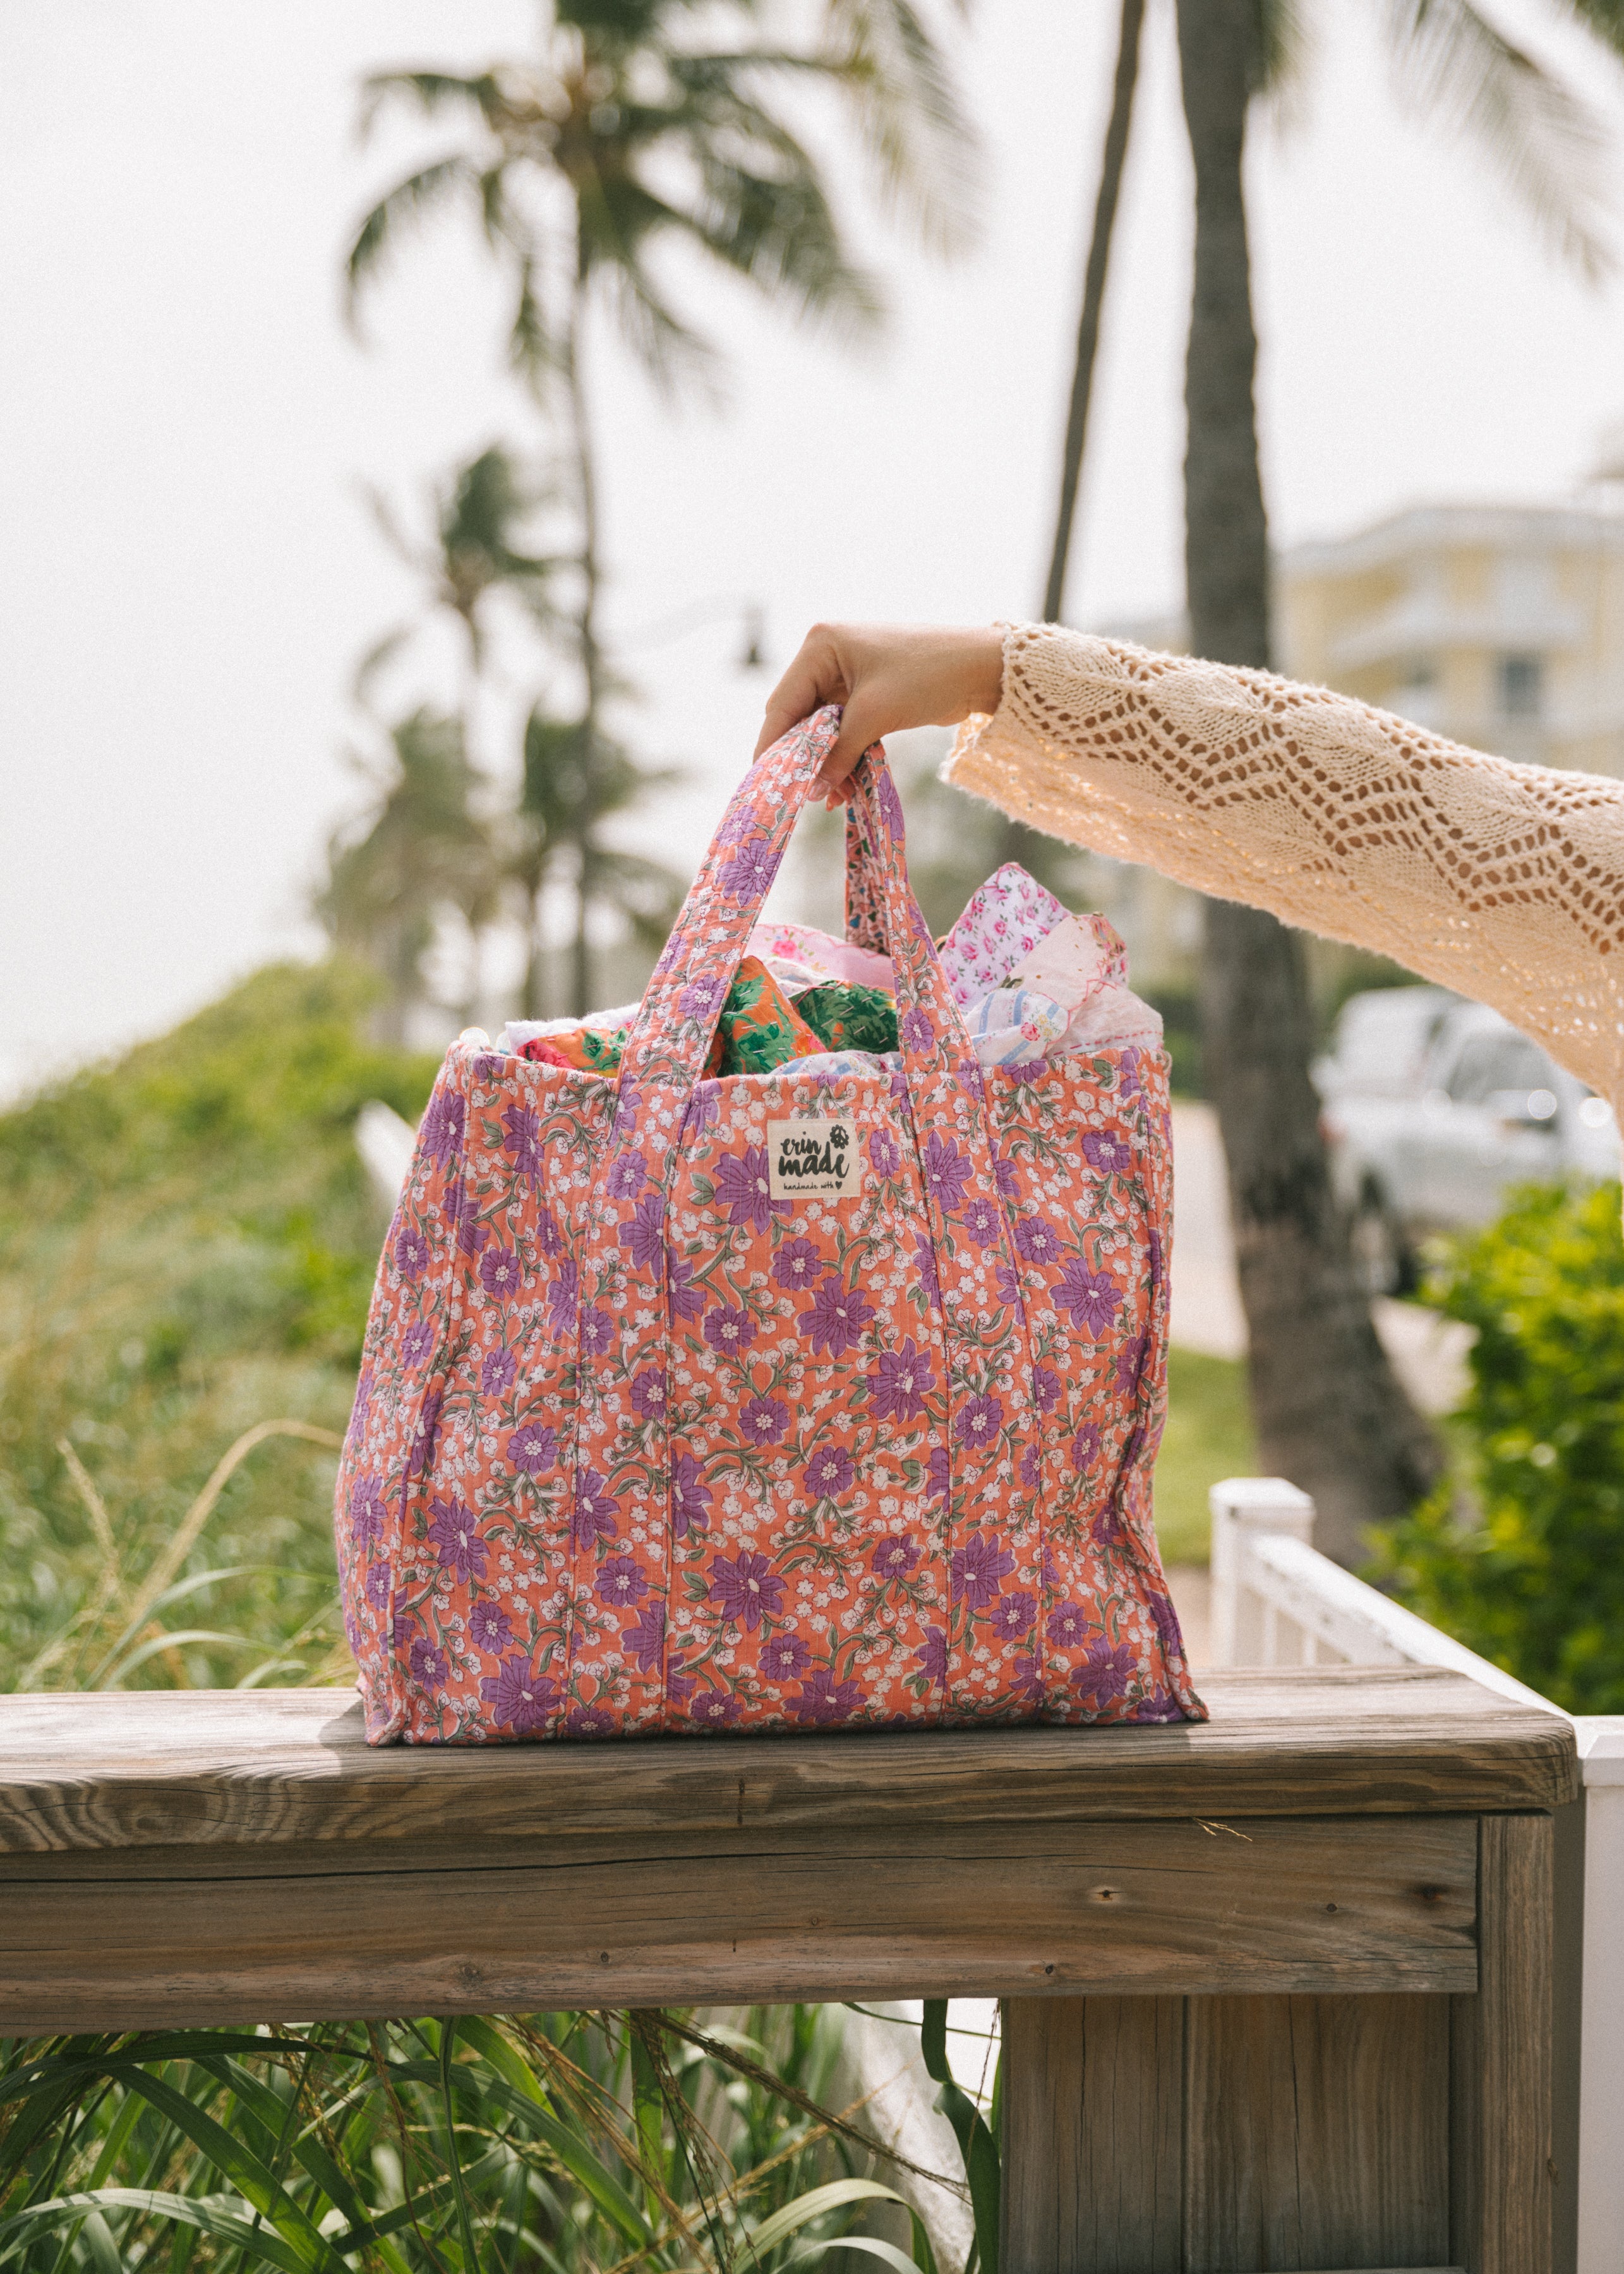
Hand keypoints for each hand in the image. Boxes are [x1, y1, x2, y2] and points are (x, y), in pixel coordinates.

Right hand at [753, 623, 1004, 803]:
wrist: (981, 667)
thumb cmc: (927, 676)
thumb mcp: (875, 715)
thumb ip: (839, 752)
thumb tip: (812, 791)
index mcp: (820, 646)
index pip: (783, 702)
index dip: (772, 744)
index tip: (763, 782)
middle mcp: (827, 656)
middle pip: (798, 715)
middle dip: (801, 757)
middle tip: (799, 795)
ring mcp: (845, 674)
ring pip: (821, 728)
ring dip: (825, 762)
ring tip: (831, 797)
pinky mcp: (865, 693)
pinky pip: (842, 729)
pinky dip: (844, 756)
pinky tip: (845, 786)